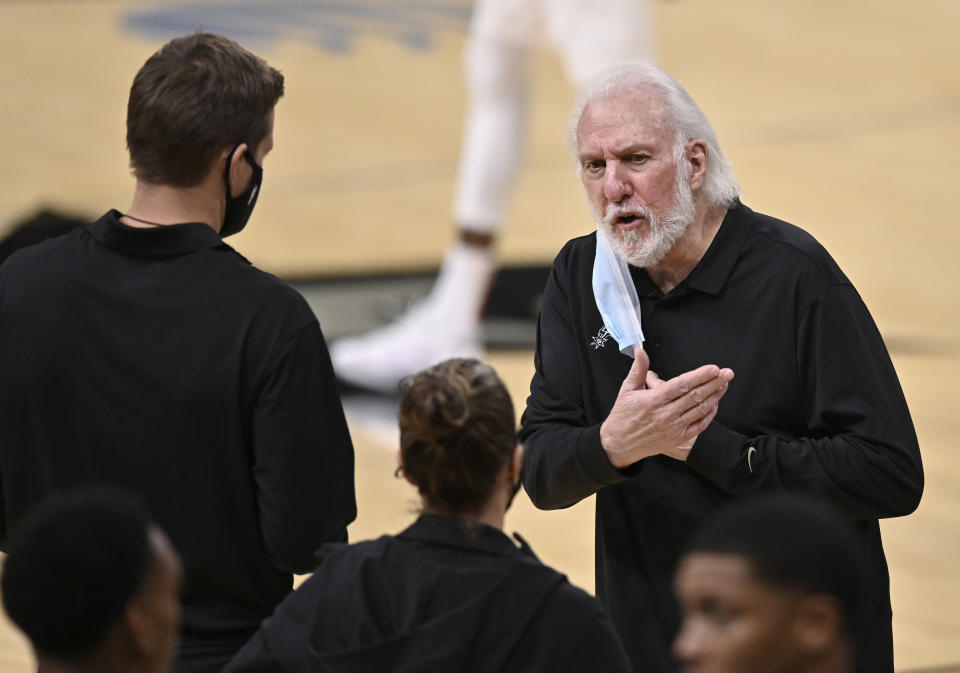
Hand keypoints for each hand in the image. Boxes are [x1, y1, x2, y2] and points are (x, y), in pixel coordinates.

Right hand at [599, 348, 733, 467]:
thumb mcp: (626, 390)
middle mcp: (665, 414)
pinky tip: (715, 404)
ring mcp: (673, 428)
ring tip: (724, 385)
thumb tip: (640, 351)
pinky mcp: (677, 438)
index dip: (699, 376)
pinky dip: (709, 415)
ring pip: (700, 410)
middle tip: (727, 373)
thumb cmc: (623, 416)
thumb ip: (638, 369)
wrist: (619, 444)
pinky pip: (698, 426)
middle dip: (714, 383)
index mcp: (653, 400)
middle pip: (695, 396)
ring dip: (715, 397)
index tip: (713, 368)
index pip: (681, 385)